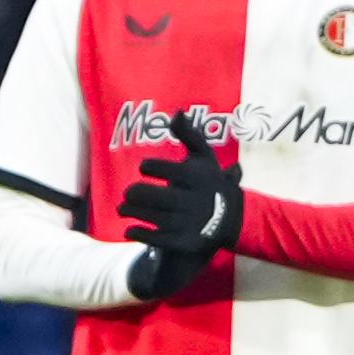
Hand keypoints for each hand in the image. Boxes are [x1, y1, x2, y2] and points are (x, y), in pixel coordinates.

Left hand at [120, 112, 244, 301]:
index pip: (165, 169)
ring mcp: (190, 223)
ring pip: (152, 217)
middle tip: (128, 193)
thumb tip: (176, 113)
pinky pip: (156, 238)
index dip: (149, 167)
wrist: (231, 219)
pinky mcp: (185, 242)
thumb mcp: (205, 157)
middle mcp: (195, 200)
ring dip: (132, 212)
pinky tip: (130, 229)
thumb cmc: (211, 182)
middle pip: (154, 196)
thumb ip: (190, 135)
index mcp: (198, 177)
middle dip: (135, 194)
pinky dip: (139, 233)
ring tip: (123, 208)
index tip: (144, 168)